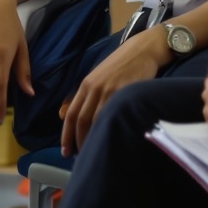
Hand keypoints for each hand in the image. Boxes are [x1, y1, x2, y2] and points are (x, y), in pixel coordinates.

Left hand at [57, 32, 163, 153]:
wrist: (141, 50)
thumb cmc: (122, 66)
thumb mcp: (100, 77)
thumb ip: (90, 95)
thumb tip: (79, 117)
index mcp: (86, 85)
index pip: (71, 115)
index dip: (66, 135)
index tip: (65, 150)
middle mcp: (95, 88)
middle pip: (81, 120)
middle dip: (78, 141)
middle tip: (78, 157)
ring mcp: (110, 91)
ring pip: (97, 121)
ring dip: (93, 139)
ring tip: (95, 152)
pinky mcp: (125, 92)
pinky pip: (115, 115)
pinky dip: (110, 129)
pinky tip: (111, 138)